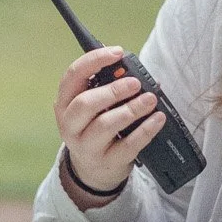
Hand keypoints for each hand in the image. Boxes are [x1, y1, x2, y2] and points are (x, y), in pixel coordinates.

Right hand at [54, 46, 164, 208]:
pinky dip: (145, 130)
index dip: (94, 60)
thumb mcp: (92, 107)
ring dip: (131, 109)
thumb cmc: (95, 127)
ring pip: (105, 125)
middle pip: (85, 103)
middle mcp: (69, 124)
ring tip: (150, 100)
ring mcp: (85, 146)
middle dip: (113, 90)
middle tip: (135, 83)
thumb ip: (106, 87)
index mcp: (64, 102)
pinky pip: (127, 145)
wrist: (93, 169)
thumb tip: (135, 71)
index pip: (73, 75)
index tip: (117, 52)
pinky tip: (158, 119)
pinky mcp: (106, 161)